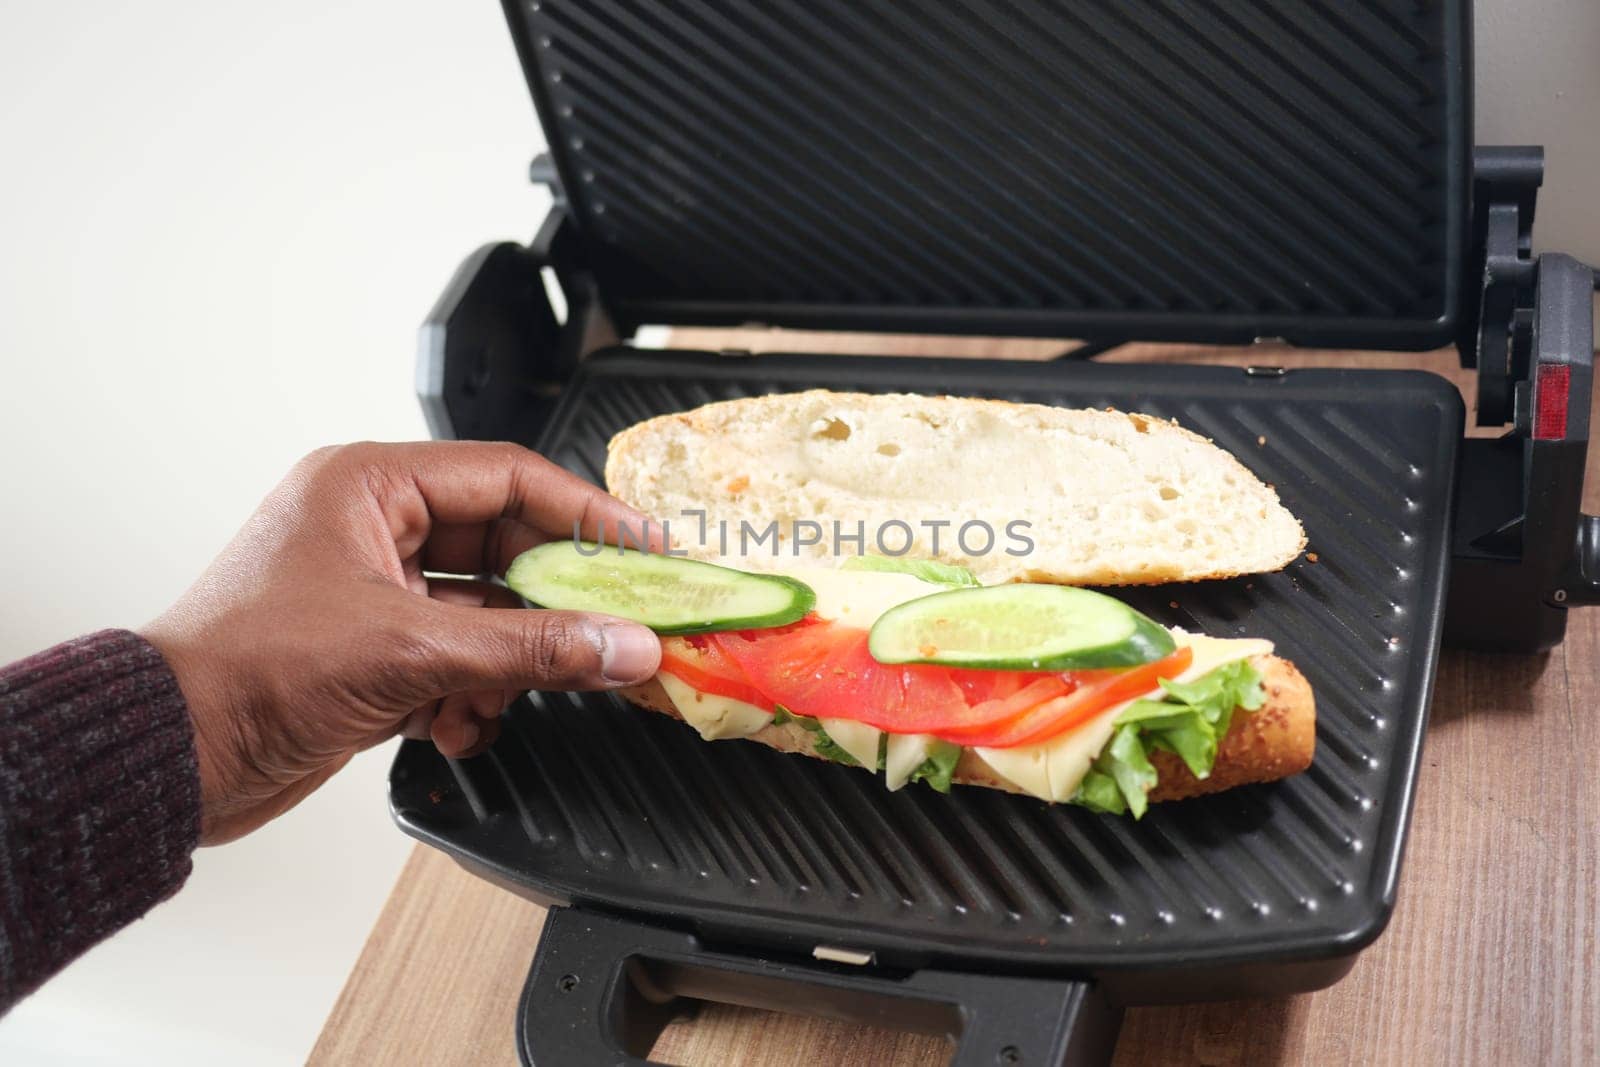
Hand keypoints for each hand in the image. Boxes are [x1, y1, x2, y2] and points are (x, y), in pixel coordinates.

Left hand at [142, 441, 662, 844]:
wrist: (169, 757)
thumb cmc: (245, 671)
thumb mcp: (410, 650)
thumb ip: (533, 648)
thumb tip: (623, 644)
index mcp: (371, 487)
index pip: (511, 478)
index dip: (589, 514)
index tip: (649, 548)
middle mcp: (376, 529)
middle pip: (508, 549)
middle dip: (555, 603)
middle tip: (617, 630)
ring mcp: (376, 592)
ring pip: (488, 614)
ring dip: (508, 664)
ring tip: (511, 696)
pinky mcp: (375, 651)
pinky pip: (460, 660)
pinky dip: (472, 697)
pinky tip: (457, 725)